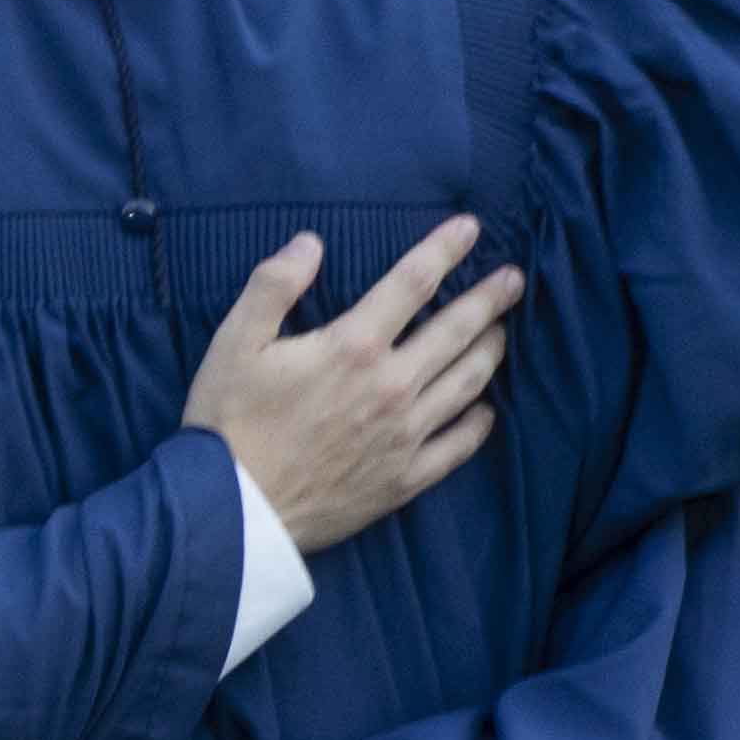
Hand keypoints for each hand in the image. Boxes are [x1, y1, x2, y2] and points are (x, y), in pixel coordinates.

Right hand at [188, 218, 527, 552]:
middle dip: (490, 299)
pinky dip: (478, 424)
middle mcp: (392, 386)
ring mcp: (404, 435)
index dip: (445, 249)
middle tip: (512, 280)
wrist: (230, 511)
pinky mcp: (403, 478)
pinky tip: (485, 411)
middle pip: (457, 330)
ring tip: (501, 334)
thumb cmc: (226, 424)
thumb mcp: (233, 344)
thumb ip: (272, 286)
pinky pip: (457, 447)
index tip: (470, 228)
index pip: (413, 282)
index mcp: (353, 347)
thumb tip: (310, 243)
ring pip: (467, 383)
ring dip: (490, 352)